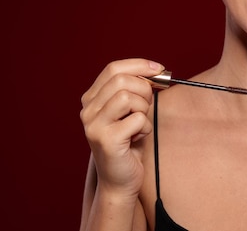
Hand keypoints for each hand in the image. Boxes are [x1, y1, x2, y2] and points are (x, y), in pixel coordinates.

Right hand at [80, 58, 162, 198]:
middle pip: (121, 80)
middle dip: (144, 89)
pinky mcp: (106, 139)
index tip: (159, 69)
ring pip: (127, 97)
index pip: (113, 69)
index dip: (139, 65)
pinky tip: (138, 138)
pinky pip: (137, 119)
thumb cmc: (129, 142)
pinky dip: (145, 127)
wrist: (120, 180)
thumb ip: (135, 89)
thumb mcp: (130, 110)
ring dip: (143, 109)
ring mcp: (94, 125)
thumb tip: (157, 70)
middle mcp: (87, 110)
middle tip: (148, 105)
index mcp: (91, 99)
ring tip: (139, 125)